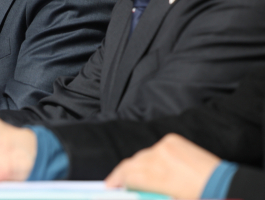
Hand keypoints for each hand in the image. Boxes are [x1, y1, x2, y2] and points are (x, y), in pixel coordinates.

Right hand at [106, 133, 220, 198]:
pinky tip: (155, 167)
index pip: (128, 175)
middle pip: (130, 164)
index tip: (110, 187)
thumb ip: (149, 195)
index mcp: (160, 176)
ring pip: (141, 156)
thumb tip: (132, 192)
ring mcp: (166, 146)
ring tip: (136, 177)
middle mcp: (160, 157)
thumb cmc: (198, 197)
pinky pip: (153, 149)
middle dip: (122, 175)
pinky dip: (151, 158)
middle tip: (116, 184)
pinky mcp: (172, 140)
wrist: (223, 184)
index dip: (116, 181)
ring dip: (137, 166)